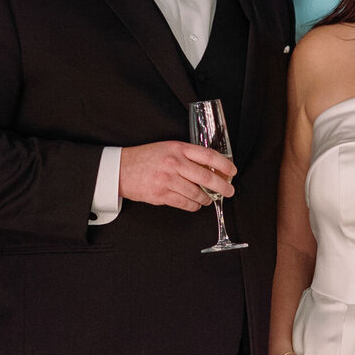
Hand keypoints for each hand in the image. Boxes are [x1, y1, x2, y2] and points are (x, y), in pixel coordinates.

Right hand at [118, 141, 236, 210]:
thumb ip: (188, 156)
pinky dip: (193, 206)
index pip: (208, 156)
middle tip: (229, 191)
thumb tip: (211, 168)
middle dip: (222, 186)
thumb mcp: (168, 149)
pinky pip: (185, 203)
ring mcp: (168, 180)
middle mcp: (174, 163)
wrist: (121, 169)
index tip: (232, 171)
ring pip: (197, 193)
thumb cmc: (146, 158)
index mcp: (178, 149)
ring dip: (206, 199)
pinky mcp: (161, 194)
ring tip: (208, 199)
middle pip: (206, 177)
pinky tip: (195, 204)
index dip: (224, 164)